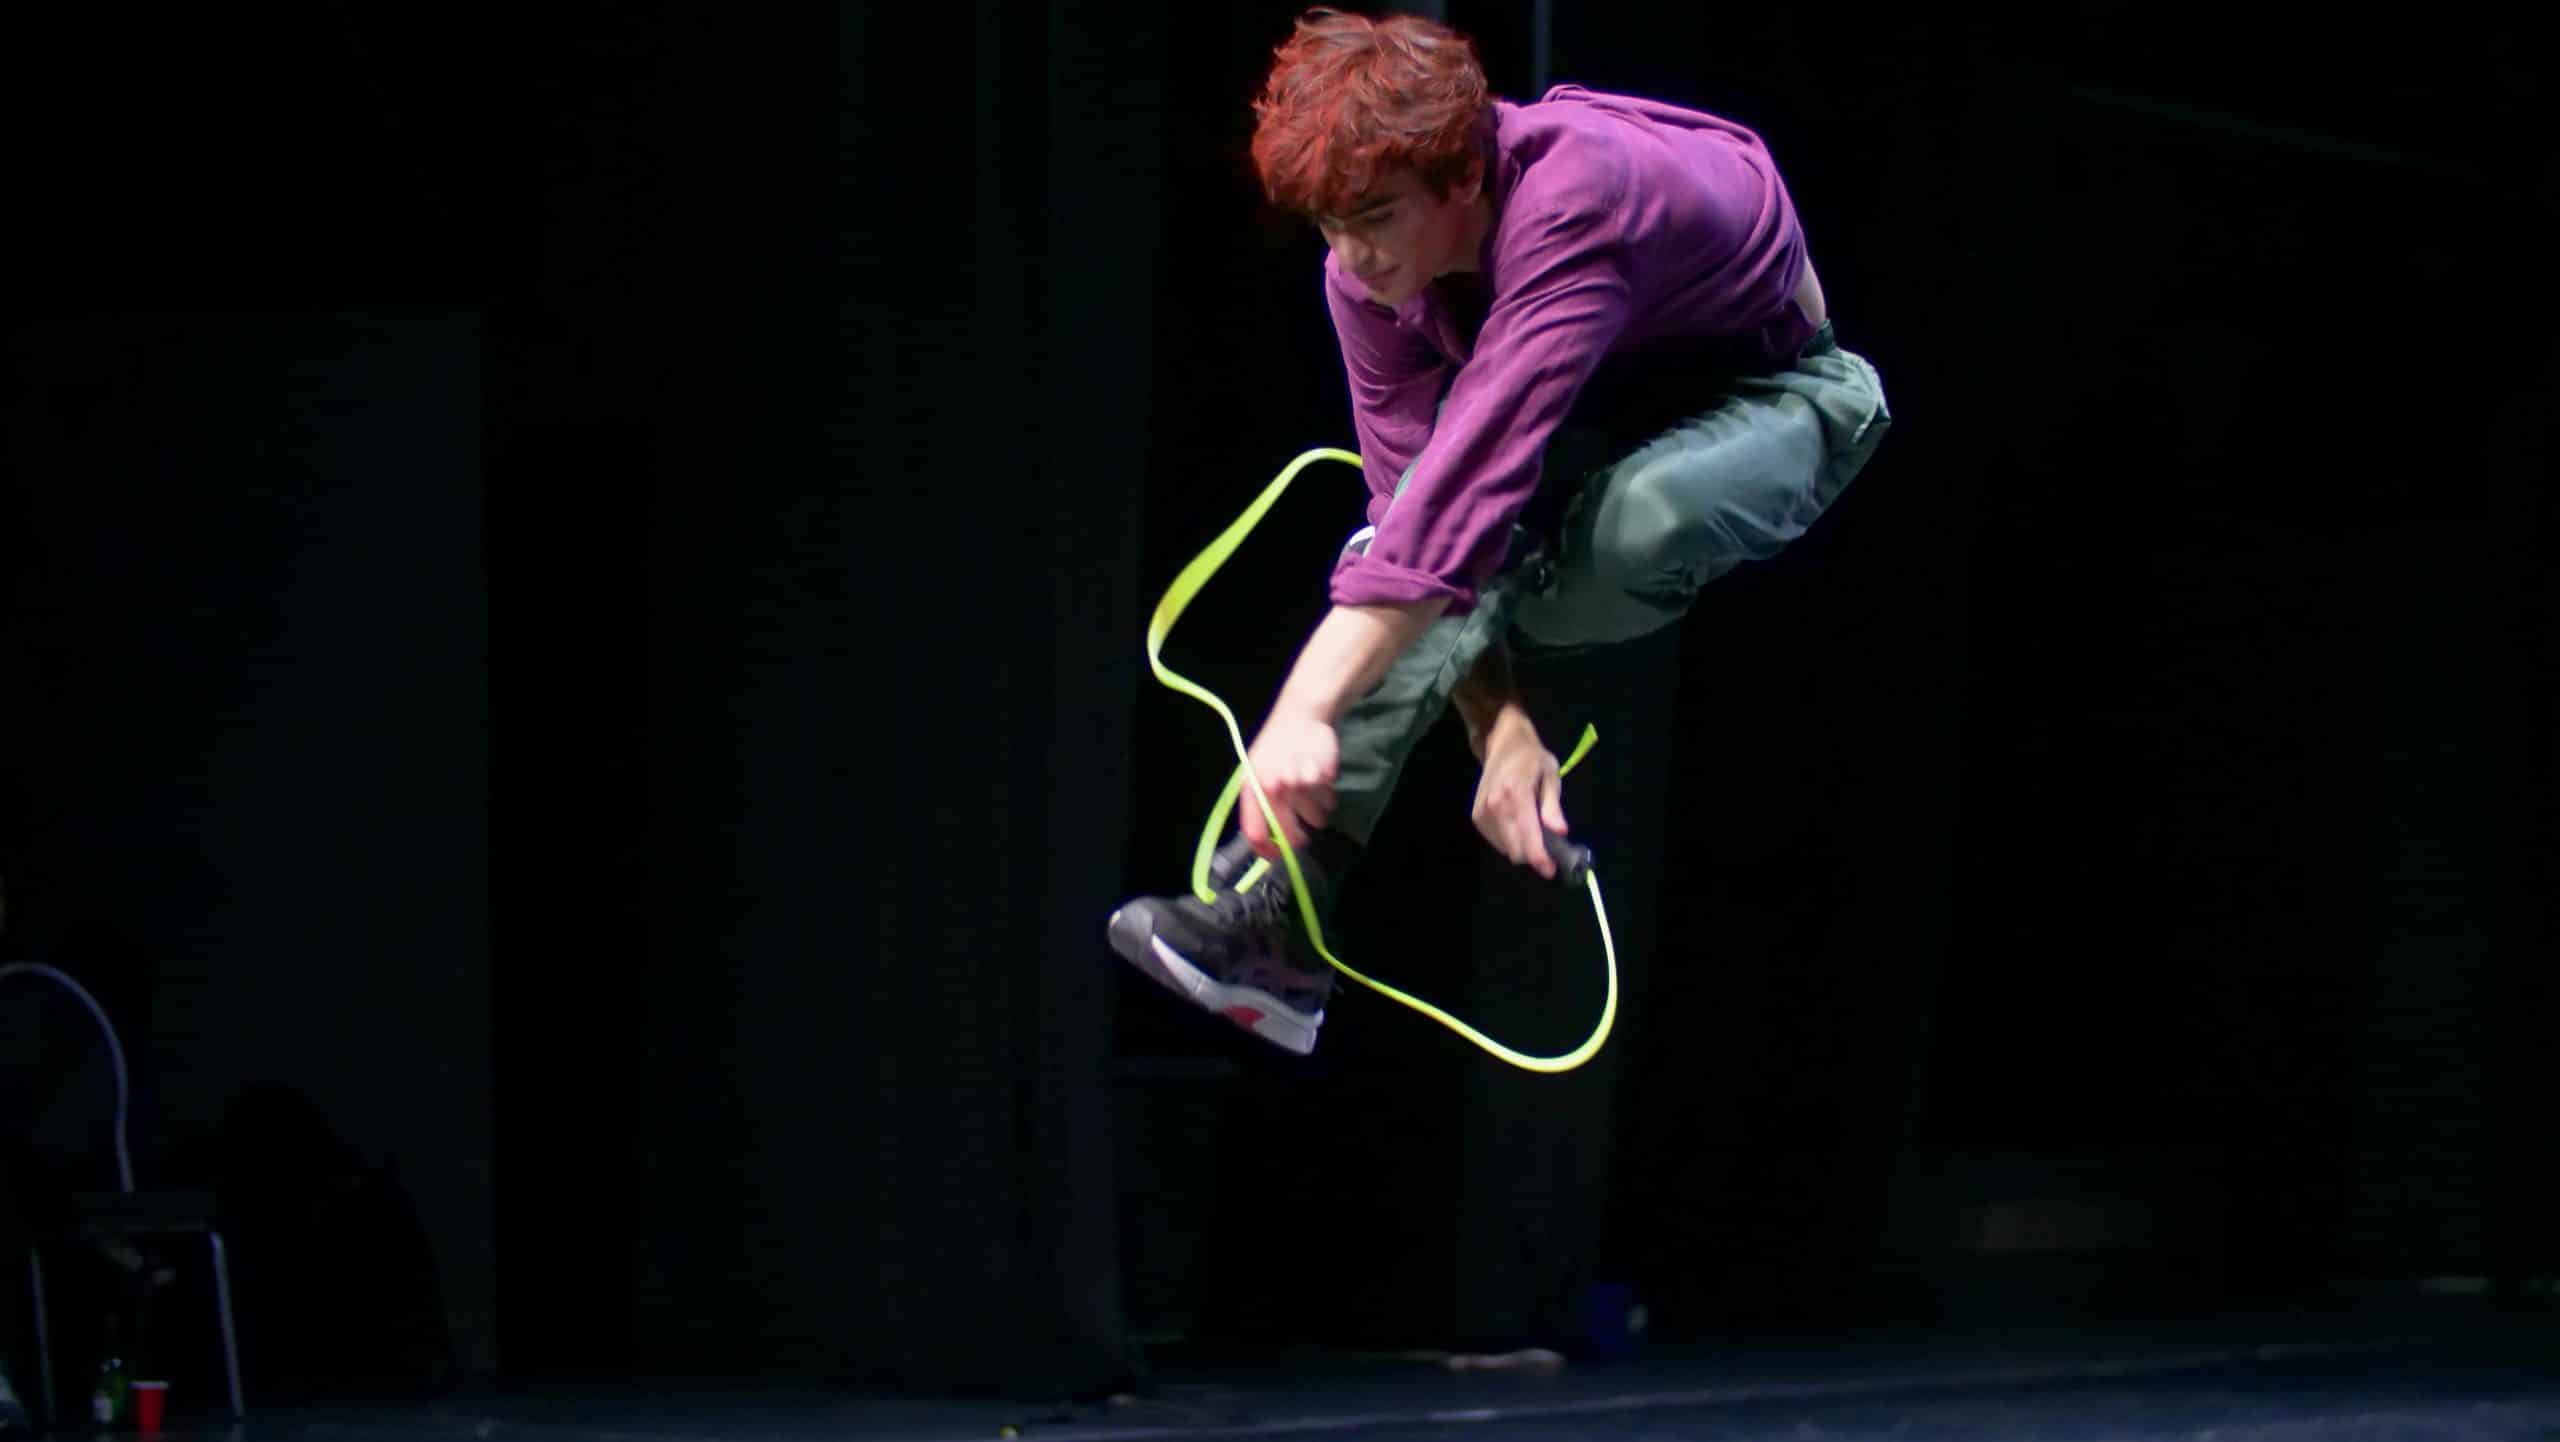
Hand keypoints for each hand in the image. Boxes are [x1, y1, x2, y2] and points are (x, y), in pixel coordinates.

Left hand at [1240, 712, 1339, 857]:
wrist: (1299, 716)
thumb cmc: (1274, 747)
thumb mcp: (1254, 771)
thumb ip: (1257, 803)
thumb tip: (1263, 840)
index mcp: (1253, 788)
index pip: (1255, 833)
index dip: (1266, 851)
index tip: (1276, 854)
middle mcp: (1275, 788)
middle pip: (1290, 834)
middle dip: (1298, 839)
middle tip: (1302, 836)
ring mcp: (1300, 782)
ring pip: (1316, 819)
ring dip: (1317, 813)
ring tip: (1311, 794)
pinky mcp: (1323, 775)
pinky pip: (1329, 801)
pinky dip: (1328, 797)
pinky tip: (1320, 780)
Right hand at [1472, 724, 1567, 877]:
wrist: (1503, 744)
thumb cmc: (1532, 759)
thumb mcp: (1551, 776)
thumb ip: (1553, 806)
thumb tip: (1560, 832)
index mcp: (1516, 795)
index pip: (1527, 837)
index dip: (1540, 859)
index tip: (1551, 870)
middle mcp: (1494, 807)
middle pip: (1515, 850)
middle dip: (1533, 855)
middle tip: (1548, 847)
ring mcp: (1482, 813)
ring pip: (1506, 849)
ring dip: (1521, 847)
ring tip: (1532, 829)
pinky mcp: (1476, 817)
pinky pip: (1497, 842)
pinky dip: (1510, 840)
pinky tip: (1517, 824)